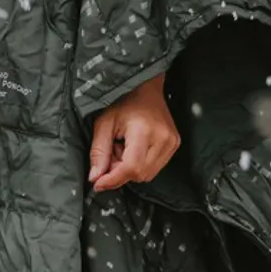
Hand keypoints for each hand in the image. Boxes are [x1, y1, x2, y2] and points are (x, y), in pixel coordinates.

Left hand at [88, 71, 180, 191]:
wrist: (146, 88)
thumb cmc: (123, 102)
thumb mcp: (104, 123)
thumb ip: (99, 152)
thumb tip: (95, 178)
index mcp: (144, 131)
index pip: (131, 168)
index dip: (113, 179)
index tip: (98, 183)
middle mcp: (163, 138)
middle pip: (139, 174)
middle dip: (120, 172)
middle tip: (112, 152)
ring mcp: (172, 142)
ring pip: (147, 174)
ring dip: (130, 169)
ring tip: (123, 148)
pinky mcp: (175, 144)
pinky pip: (155, 167)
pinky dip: (141, 165)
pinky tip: (134, 149)